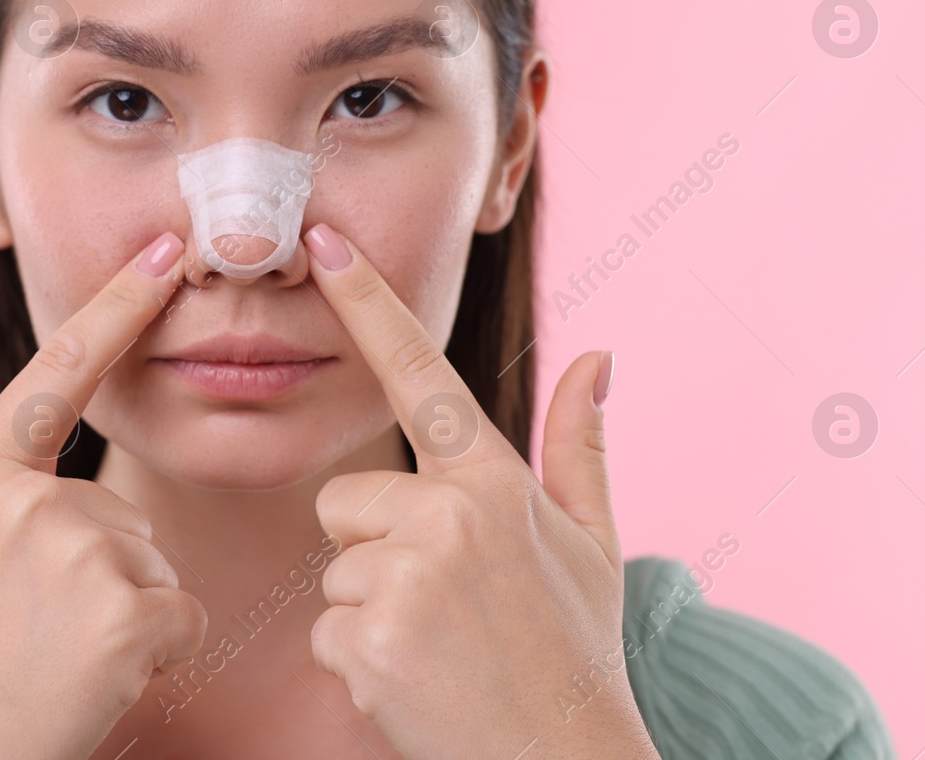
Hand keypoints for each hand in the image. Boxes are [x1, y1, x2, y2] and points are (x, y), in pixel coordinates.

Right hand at [0, 232, 207, 759]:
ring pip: (151, 562)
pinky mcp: (126, 612)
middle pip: (119, 512)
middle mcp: (25, 499)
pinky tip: (94, 680)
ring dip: (122, 612)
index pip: (59, 373)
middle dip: (98, 571)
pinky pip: (180, 613)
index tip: (165, 251)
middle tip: (33, 630)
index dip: (119, 306)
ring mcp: (75, 553)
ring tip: (54, 655)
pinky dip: (154, 652)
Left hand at [302, 224, 659, 759]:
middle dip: (375, 549)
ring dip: (369, 610)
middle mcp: (449, 513)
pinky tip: (415, 683)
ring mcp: (405, 574)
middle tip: (443, 606)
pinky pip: (325, 628)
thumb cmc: (576, 654)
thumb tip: (601, 355)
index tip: (323, 242)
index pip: (420, 374)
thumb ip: (581, 446)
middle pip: (346, 500)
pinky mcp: (368, 635)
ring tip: (438, 647)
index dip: (368, 303)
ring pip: (333, 567)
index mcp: (496, 481)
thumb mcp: (593, 546)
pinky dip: (358, 662)